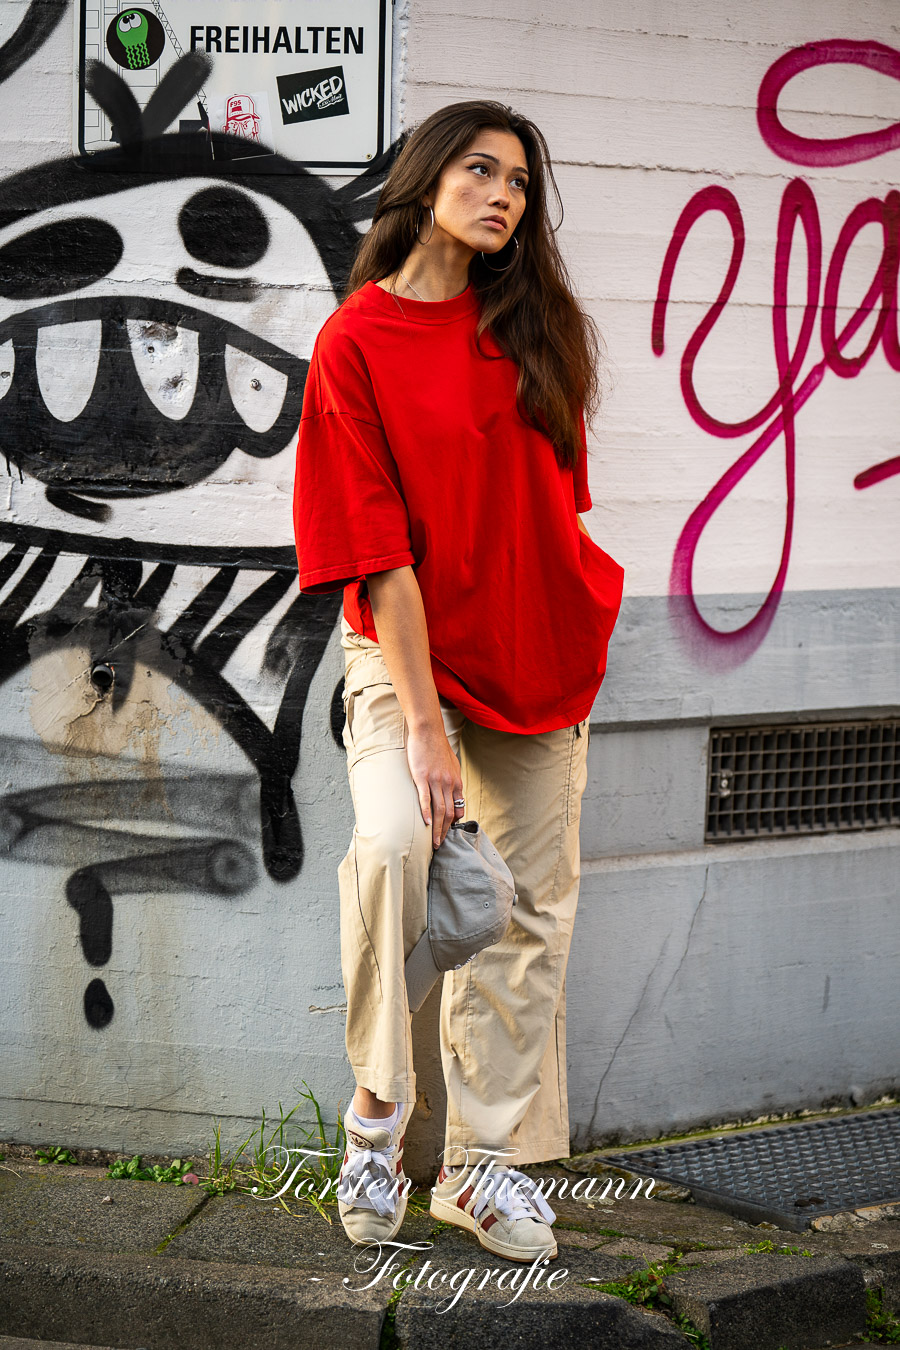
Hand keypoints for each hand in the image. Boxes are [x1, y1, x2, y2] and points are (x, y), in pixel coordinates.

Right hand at [405, 724, 464, 848]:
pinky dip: (426, 812)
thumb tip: (456, 800)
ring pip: (439, 810)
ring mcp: (436, 781)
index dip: (451, 826)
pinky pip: (426, 798)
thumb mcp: (452, 767)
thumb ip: (454, 784)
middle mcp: (448, 784)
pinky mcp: (422, 777)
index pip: (457, 810)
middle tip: (439, 846)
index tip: (446, 836)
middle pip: (449, 814)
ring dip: (436, 829)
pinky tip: (425, 823)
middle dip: (444, 832)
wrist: (428, 732)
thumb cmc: (438, 749)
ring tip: (433, 842)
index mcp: (456, 783)